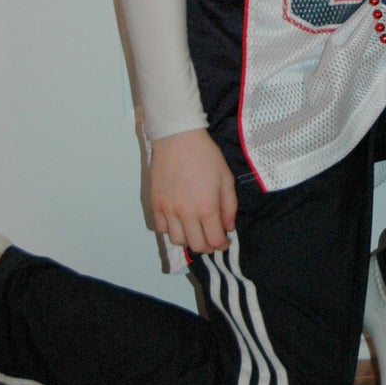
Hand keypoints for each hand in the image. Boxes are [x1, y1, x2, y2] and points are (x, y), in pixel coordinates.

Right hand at [150, 129, 237, 254]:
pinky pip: (161, 228)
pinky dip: (171, 230)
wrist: (178, 138)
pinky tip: (179, 220)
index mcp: (206, 208)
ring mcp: (168, 210)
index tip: (225, 241)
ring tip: (195, 229)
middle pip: (196, 246)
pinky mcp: (155, 204)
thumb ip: (229, 206)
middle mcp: (186, 214)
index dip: (222, 245)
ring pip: (177, 240)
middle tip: (212, 238)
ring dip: (189, 239)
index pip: (214, 241)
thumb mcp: (226, 178)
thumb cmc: (206, 155)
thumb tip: (228, 227)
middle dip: (208, 246)